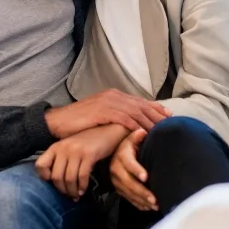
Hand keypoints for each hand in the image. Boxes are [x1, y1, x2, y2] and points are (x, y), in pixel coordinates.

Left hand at [37, 125, 127, 199]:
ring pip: (69, 179)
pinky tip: (83, 191)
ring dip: (73, 191)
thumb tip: (56, 181)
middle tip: (68, 195)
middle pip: (56, 176)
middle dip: (62, 190)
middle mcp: (63, 148)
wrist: (108, 131)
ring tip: (76, 195)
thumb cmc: (88, 142)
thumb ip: (61, 159)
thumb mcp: (70, 147)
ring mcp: (76, 151)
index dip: (44, 177)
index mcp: (56, 147)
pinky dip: (82, 187)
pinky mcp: (89, 155)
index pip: (40, 165)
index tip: (53, 183)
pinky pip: (82, 176)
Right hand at [45, 89, 169, 139]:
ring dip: (149, 122)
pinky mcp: (102, 111)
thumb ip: (115, 116)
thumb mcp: (100, 116)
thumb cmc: (78, 123)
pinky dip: (135, 125)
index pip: (140, 101)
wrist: (58, 122)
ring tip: (161, 132)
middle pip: (141, 105)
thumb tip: (129, 124)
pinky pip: (124, 118)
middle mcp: (113, 96)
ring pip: (135, 111)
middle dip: (157, 115)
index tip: (169, 116)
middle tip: (171, 124)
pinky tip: (143, 132)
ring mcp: (108, 102)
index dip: (156, 108)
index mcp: (114, 96)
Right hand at [109, 129, 157, 211]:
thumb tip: (142, 132)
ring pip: (128, 192)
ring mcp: (116, 180)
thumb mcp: (132, 137)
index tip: (146, 177)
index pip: (128, 163)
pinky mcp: (118, 188)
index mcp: (121, 155)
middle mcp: (116, 168)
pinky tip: (147, 207)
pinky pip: (127, 198)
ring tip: (155, 205)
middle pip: (128, 182)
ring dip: (141, 200)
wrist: (117, 152)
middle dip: (141, 191)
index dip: (136, 170)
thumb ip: (137, 135)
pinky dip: (138, 204)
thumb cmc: (130, 145)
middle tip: (154, 199)